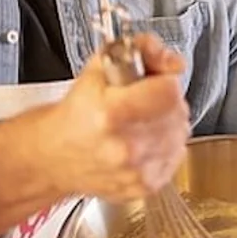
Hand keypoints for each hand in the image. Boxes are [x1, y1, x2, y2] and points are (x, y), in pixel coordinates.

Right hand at [42, 32, 190, 201]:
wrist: (55, 155)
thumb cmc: (76, 113)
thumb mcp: (99, 67)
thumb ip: (142, 50)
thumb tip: (173, 61)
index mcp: (111, 114)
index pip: (169, 91)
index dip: (163, 80)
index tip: (152, 82)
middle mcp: (126, 147)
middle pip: (178, 111)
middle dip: (165, 101)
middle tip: (143, 101)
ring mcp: (137, 171)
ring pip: (181, 134)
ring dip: (168, 124)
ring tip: (141, 122)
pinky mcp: (146, 187)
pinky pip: (177, 156)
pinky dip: (166, 146)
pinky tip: (144, 142)